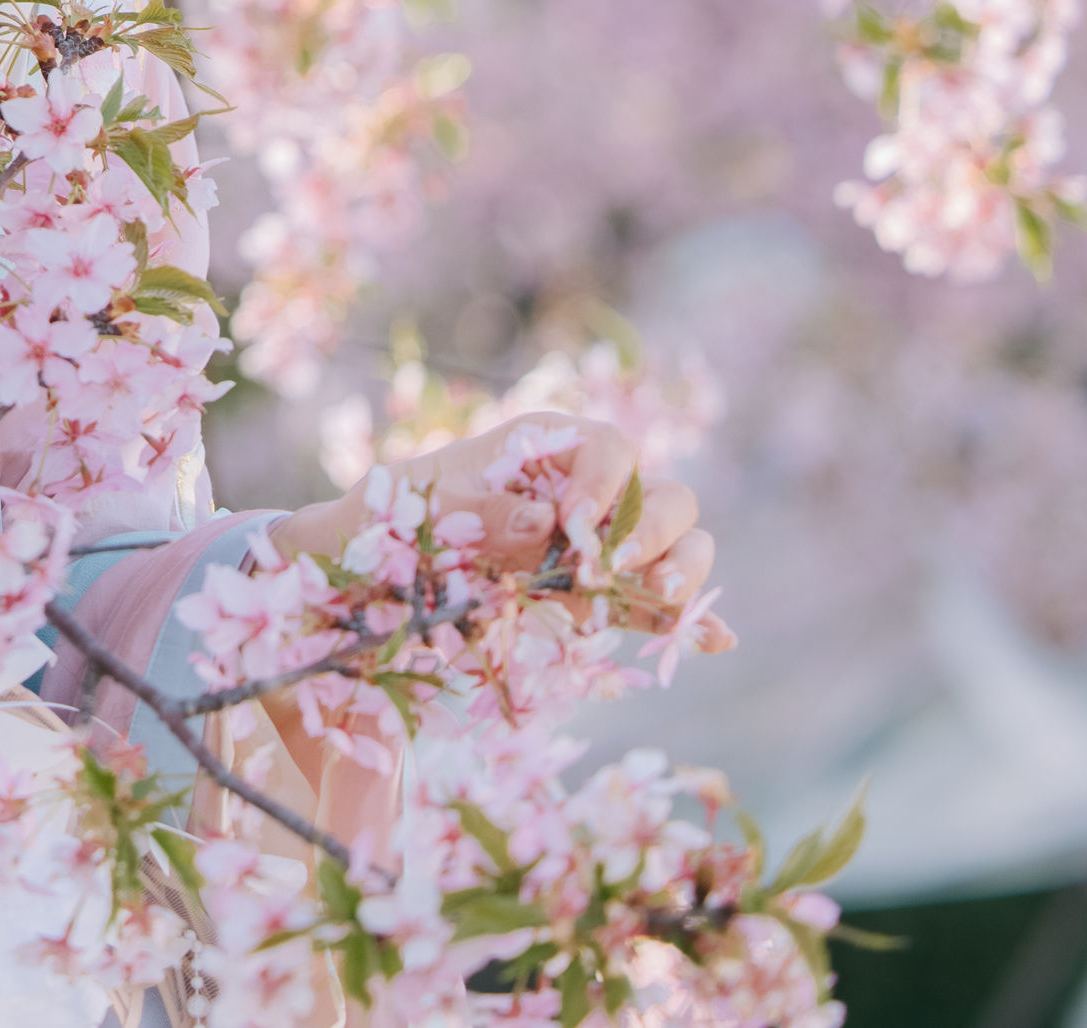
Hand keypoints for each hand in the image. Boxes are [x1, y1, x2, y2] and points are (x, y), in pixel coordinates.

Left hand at [270, 411, 720, 634]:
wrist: (374, 563)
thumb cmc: (395, 513)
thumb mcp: (421, 504)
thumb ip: (480, 511)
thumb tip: (542, 524)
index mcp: (547, 447)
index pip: (610, 447)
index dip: (606, 484)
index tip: (575, 528)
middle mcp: (589, 489)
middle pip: (664, 496)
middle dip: (652, 533)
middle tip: (608, 572)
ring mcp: (603, 543)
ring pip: (678, 544)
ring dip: (681, 571)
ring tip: (662, 601)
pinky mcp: (603, 595)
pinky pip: (657, 603)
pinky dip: (689, 618)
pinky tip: (712, 640)